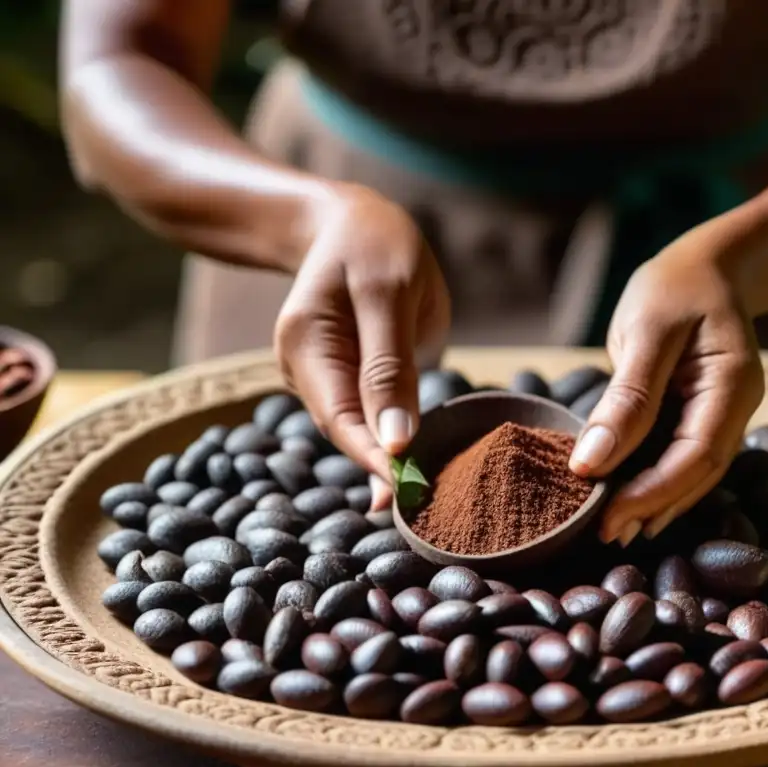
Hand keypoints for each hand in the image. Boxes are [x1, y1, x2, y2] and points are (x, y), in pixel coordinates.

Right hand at [274, 184, 450, 508]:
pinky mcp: (340, 372)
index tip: (410, 492)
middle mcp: (302, 365)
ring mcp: (318, 370)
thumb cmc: (374, 242)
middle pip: (345, 429)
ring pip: (355, 425)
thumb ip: (389, 365)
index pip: (340, 418)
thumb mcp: (389, 292)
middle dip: (383, 466)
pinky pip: (365, 409)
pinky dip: (389, 431)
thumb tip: (394, 440)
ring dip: (388, 453)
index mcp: (306, 343)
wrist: (350, 220)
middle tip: (425, 506)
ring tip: (427, 487)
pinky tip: (415, 454)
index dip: (374, 459)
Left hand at [568, 218, 764, 543]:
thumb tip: (591, 461)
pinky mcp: (705, 411)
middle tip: (604, 535)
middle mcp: (736, 405)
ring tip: (614, 530)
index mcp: (732, 383)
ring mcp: (725, 411)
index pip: (697, 455)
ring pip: (694, 471)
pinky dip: (659, 479)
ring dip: (656, 502)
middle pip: (698, 472)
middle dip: (653, 506)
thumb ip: (626, 396)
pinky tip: (632, 500)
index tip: (608, 515)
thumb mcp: (648, 330)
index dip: (653, 491)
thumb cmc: (677, 284)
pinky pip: (684, 454)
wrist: (712, 263)